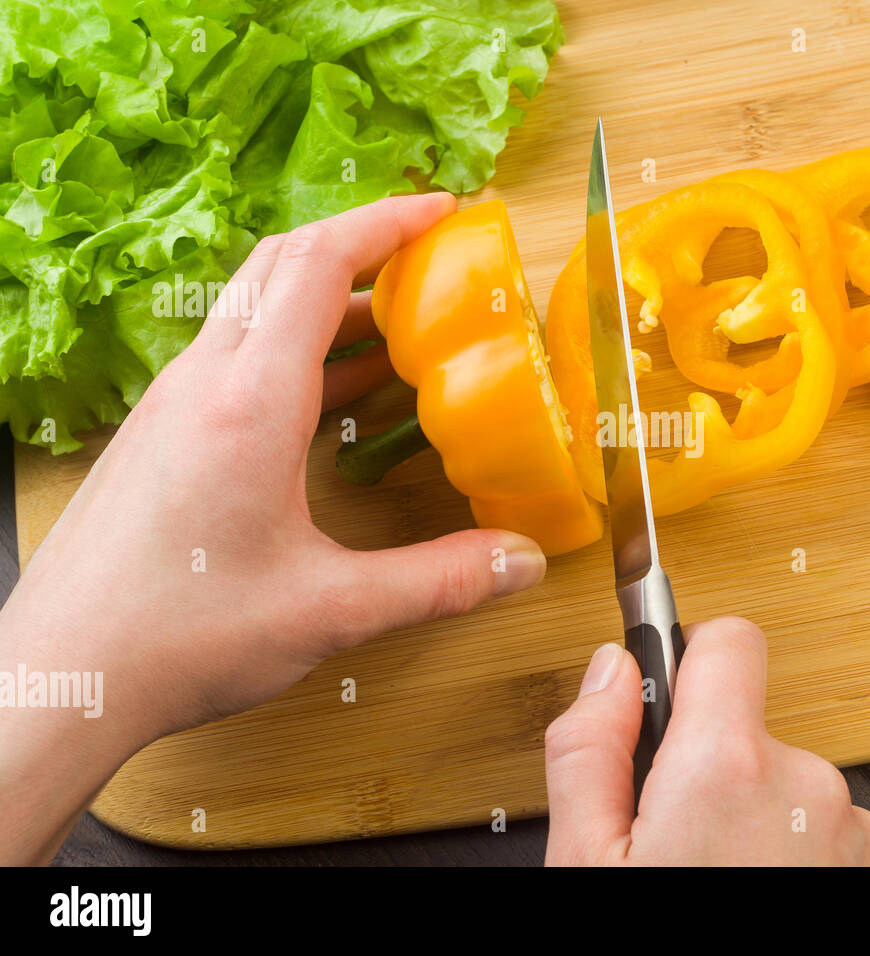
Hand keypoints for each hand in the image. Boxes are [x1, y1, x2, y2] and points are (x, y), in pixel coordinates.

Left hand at [0, 194, 547, 862]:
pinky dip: (299, 356)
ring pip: (256, 314)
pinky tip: (337, 408)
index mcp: (248, 399)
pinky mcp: (161, 434)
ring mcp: (174, 405)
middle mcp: (204, 382)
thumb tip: (521, 561)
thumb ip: (438, 580)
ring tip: (403, 336)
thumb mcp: (331, 608)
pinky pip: (237, 360)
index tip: (444, 210)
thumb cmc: (181, 635)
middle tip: (430, 260)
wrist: (60, 676)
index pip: (317, 263)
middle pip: (282, 267)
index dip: (386, 223)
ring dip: (331, 308)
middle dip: (362, 248)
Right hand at [543, 616, 869, 864]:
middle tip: (672, 837)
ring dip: (754, 819)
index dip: (689, 652)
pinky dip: (791, 855)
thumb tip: (609, 670)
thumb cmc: (654, 944)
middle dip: (710, 765)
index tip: (667, 684)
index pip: (730, 638)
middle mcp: (806, 786)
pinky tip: (753, 887)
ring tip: (714, 874)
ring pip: (786, 787)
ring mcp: (850, 830)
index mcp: (727, 766)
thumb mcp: (584, 859)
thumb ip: (589, 748)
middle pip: (750, 728)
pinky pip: (824, 832)